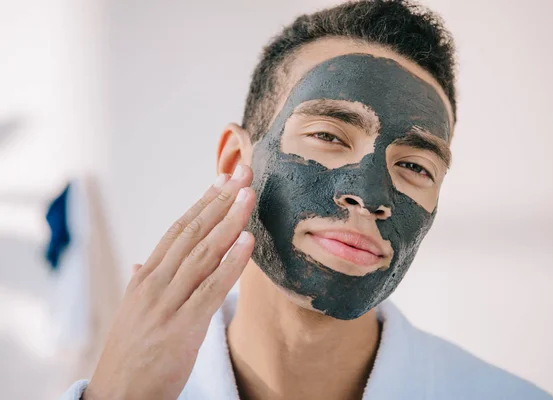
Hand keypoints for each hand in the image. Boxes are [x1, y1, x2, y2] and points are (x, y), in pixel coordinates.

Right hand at [84, 165, 255, 399]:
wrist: (118, 396)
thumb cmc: (131, 353)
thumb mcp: (134, 313)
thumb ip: (143, 284)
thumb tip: (141, 264)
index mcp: (146, 277)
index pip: (178, 229)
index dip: (203, 202)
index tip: (223, 180)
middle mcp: (155, 282)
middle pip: (193, 232)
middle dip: (221, 200)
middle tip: (243, 172)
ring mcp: (167, 303)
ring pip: (203, 253)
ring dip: (229, 221)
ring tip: (249, 195)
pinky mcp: (182, 327)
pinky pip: (211, 288)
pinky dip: (231, 263)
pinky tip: (248, 242)